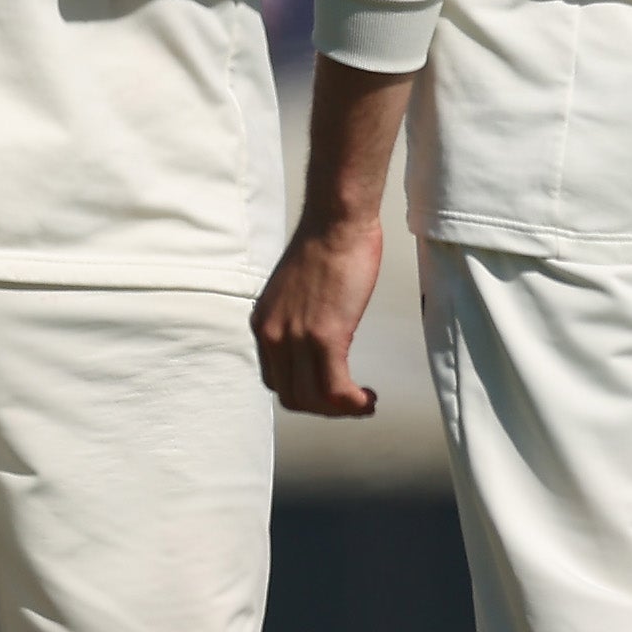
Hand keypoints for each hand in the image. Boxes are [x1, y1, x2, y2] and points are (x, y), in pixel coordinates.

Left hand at [253, 214, 390, 416]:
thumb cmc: (326, 247)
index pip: (276, 380)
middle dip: (324, 408)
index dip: (305, 393)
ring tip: (363, 402)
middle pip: (292, 397)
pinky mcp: (324, 336)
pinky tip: (368, 398)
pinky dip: (353, 403)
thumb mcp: (296, 292)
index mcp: (263, 324)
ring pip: (313, 399)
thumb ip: (298, 319)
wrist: (336, 221)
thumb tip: (317, 341)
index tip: (330, 391)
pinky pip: (336, 389)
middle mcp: (272, 335)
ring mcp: (296, 338)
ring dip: (341, 410)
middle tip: (350, 402)